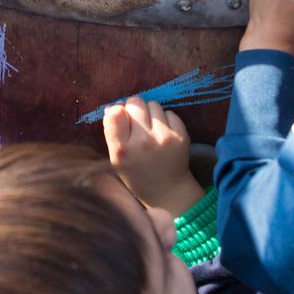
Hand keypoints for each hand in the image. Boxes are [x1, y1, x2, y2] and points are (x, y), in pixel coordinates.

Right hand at [103, 97, 204, 217]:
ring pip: (153, 104)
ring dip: (151, 113)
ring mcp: (164, 138)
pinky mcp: (181, 136)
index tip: (122, 120)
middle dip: (135, 109)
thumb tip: (114, 106)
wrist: (167, 191)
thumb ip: (112, 132)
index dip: (119, 111)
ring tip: (151, 130)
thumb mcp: (116, 158)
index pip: (116, 112)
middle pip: (136, 102)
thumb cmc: (136, 173)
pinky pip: (169, 113)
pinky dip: (166, 120)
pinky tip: (163, 134)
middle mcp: (143, 142)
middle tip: (137, 124)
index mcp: (122, 150)